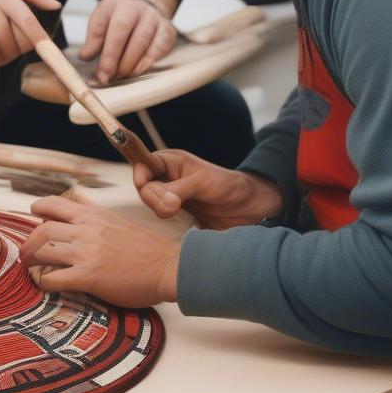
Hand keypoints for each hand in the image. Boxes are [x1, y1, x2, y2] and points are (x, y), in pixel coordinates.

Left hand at [20, 191, 180, 306]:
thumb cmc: (147, 247)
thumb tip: (79, 204)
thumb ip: (96, 216)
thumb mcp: (117, 220)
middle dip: (29, 242)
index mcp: (94, 215)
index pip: (56, 204)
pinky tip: (45, 284)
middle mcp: (86, 229)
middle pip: (42, 228)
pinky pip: (54, 277)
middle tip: (26, 252)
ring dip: (31, 261)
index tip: (34, 214)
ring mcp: (87, 252)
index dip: (39, 208)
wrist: (166, 265)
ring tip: (30, 268)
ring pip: (43, 250)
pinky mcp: (89, 275)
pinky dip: (43, 281)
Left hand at [78, 0, 175, 84]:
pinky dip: (148, 62)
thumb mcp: (102, 22)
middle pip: (122, 31)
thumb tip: (85, 57)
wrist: (144, 5)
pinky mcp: (167, 28)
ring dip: (131, 63)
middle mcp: (135, 6)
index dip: (98, 51)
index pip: (102, 26)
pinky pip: (160, 47)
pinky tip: (138, 71)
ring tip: (121, 76)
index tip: (99, 73)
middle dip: (114, 59)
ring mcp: (153, 16)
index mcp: (114, 3)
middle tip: (108, 77)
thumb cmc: (119, 18)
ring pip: (142, 40)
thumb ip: (94, 39)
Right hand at [132, 149, 282, 229]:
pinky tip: (177, 229)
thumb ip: (179, 189)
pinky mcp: (175, 221)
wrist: (250, 210)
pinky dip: (165, 228)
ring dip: (161, 213)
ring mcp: (170, 202)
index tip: (144, 184)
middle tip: (173, 206)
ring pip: (150, 208)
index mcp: (171, 163)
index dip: (140, 174)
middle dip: (154, 199)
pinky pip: (160, 225)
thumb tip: (162, 202)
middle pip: (143, 189)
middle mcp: (167, 181)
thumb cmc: (229, 186)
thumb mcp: (204, 182)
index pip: (143, 164)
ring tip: (179, 215)